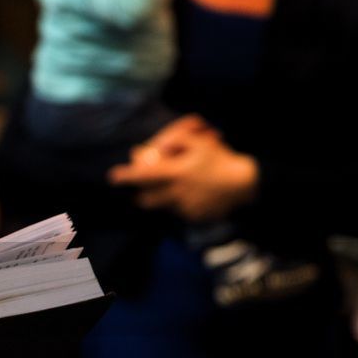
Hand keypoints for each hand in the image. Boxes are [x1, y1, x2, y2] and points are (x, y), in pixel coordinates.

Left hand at [108, 116, 257, 221]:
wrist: (244, 182)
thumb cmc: (219, 158)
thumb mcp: (198, 142)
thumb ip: (174, 140)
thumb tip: (149, 148)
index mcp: (177, 173)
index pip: (144, 176)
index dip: (127, 176)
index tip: (113, 176)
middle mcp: (177, 193)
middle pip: (146, 200)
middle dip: (140, 194)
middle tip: (144, 187)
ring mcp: (185, 208)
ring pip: (161, 206)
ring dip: (162, 198)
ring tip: (177, 187)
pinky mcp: (193, 217)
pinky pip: (177, 212)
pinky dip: (178, 204)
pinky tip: (193, 194)